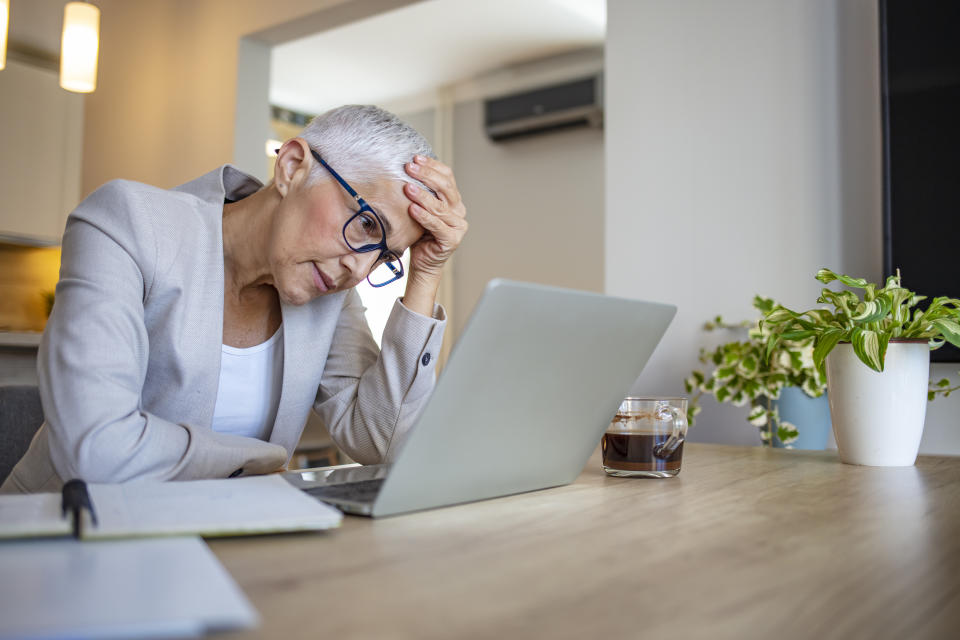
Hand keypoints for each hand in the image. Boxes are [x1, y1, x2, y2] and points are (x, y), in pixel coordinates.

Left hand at [402, 156, 467, 284]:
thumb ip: (418, 192)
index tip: (415, 158)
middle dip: (426, 175)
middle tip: (409, 168)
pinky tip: (412, 208)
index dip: (432, 166)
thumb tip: (403, 168)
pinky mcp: (452, 239)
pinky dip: (424, 216)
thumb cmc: (419, 234)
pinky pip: (437, 225)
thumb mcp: (418, 208)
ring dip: (423, 195)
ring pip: (440, 206)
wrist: (422, 262)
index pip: (447, 176)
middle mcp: (458, 210)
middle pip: (445, 187)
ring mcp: (458, 225)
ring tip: (408, 187)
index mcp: (453, 199)